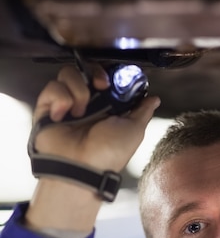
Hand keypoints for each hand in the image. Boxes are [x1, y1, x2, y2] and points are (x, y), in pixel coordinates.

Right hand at [33, 64, 159, 171]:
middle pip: (86, 70)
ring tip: (80, 111)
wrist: (82, 167)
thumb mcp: (134, 131)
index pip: (105, 76)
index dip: (109, 73)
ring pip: (68, 74)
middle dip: (95, 72)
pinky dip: (60, 99)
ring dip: (78, 89)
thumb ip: (142, 111)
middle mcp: (87, 103)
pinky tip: (63, 115)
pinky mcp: (47, 109)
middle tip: (101, 86)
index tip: (113, 81)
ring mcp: (66, 105)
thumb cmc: (109, 154)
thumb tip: (154, 99)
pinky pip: (52, 88)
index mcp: (107, 107)